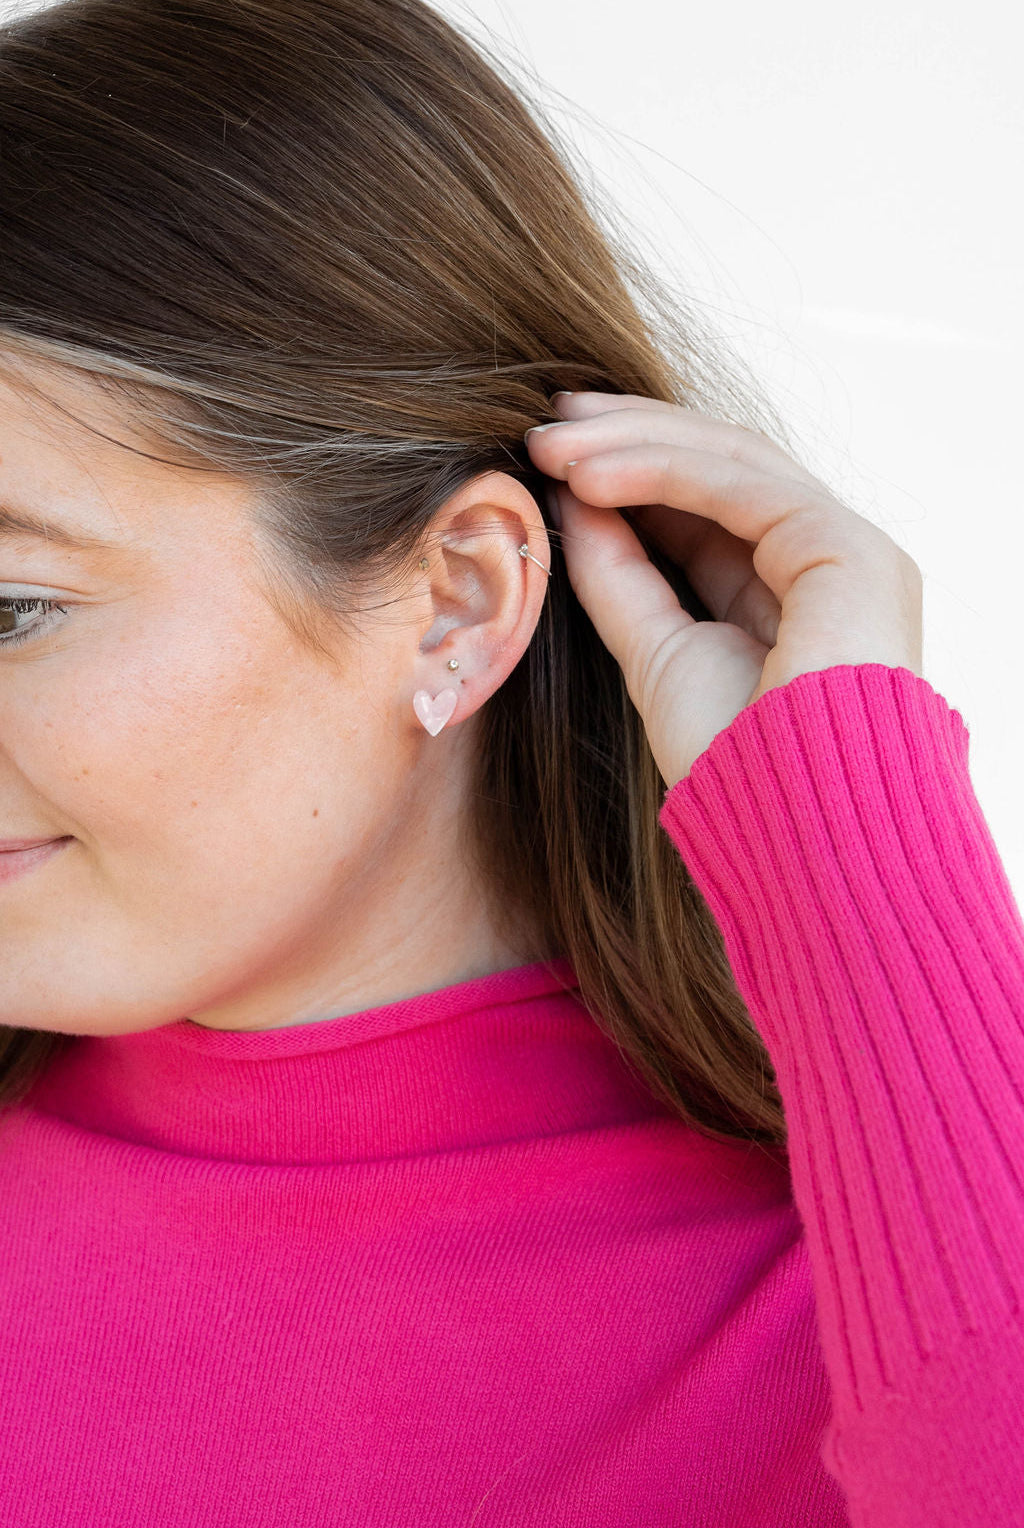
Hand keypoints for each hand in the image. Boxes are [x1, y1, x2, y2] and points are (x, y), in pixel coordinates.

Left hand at [525, 391, 923, 787]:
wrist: (796, 833)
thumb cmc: (736, 768)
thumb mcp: (657, 654)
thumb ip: (622, 578)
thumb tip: (572, 503)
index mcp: (796, 590)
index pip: (711, 502)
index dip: (634, 468)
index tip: (555, 453)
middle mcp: (829, 561)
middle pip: (723, 467)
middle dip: (631, 437)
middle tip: (546, 423)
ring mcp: (849, 552)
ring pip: (732, 462)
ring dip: (633, 444)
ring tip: (548, 445)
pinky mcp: (850, 551)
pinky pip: (743, 487)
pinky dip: (661, 471)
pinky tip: (588, 474)